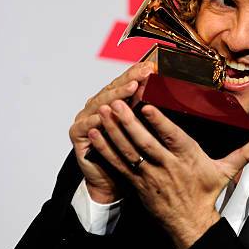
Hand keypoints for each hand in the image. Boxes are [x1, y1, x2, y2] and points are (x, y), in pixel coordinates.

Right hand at [68, 62, 154, 202]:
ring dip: (116, 96)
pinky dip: (95, 119)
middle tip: (143, 73)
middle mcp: (98, 106)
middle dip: (129, 80)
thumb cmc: (130, 155)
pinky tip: (104, 113)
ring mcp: (86, 118)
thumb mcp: (143, 129)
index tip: (152, 67)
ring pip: (101, 102)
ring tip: (130, 88)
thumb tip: (171, 93)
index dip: (137, 74)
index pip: (125, 83)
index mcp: (113, 102)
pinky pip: (86, 125)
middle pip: (113, 89)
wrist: (112, 181)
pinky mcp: (77, 134)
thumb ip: (149, 111)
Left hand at [91, 100, 248, 248]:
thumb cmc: (205, 193)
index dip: (160, 122)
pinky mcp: (138, 183)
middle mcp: (167, 166)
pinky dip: (106, 150)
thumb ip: (243, 150)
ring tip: (102, 114)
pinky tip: (95, 136)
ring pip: (128, 152)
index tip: (148, 106)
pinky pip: (119, 165)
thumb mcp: (226, 170)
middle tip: (115, 103)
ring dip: (113, 132)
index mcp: (188, 158)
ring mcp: (150, 175)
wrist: (190, 221)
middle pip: (145, 142)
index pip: (173, 137)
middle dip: (128, 122)